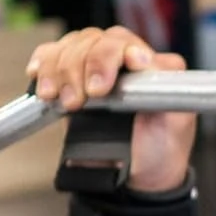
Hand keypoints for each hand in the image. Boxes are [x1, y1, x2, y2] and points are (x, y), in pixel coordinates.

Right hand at [26, 26, 194, 194]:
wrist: (140, 175)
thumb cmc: (162, 149)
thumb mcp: (176, 124)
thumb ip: (167, 93)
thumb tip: (147, 66)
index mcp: (152, 65)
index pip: (125, 42)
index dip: (110, 57)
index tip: (100, 87)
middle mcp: (123, 59)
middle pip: (93, 41)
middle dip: (80, 68)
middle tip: (77, 102)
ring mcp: (95, 66)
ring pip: (70, 46)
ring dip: (59, 71)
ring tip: (61, 101)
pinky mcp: (72, 78)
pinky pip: (51, 56)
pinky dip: (42, 65)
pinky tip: (39, 79)